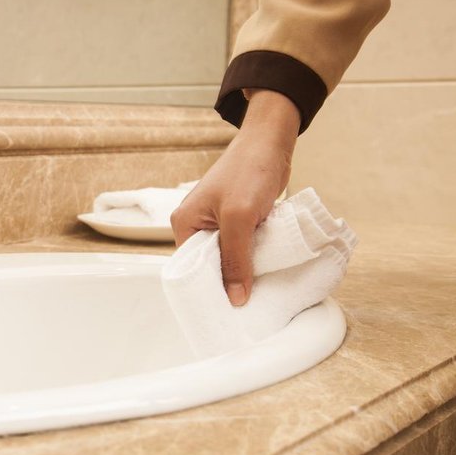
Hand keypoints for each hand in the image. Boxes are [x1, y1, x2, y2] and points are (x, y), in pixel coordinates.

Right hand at [170, 90, 300, 305]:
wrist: (271, 143)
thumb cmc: (249, 172)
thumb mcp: (239, 218)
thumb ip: (235, 259)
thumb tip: (236, 299)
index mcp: (184, 224)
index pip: (191, 269)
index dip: (209, 289)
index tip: (227, 311)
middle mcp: (197, 225)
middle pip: (210, 266)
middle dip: (228, 283)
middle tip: (246, 308)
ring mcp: (218, 224)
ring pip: (229, 259)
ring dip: (244, 271)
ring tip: (258, 294)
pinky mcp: (238, 222)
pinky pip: (242, 249)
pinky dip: (253, 259)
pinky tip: (265, 272)